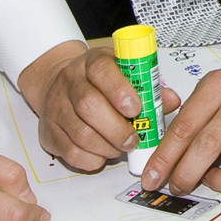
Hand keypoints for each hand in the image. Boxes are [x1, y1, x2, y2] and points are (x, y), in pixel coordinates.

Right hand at [18, 42, 179, 171]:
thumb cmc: (100, 82)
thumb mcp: (124, 74)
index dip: (119, 91)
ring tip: (121, 148)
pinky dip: (91, 158)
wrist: (58, 84)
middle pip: (88, 105)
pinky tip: (103, 154)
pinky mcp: (49, 132)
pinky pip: (69, 152)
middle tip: (133, 140)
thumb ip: (149, 87)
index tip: (135, 109)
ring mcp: (56, 107)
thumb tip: (172, 100)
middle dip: (116, 128)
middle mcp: (70, 82)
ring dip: (106, 146)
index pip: (101, 70)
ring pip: (80, 132)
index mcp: (92, 62)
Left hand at [142, 37, 220, 194]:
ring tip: (213, 177)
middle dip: (187, 175)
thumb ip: (185, 122)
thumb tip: (162, 163)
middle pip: (209, 147)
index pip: (184, 128)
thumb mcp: (205, 92)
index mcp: (219, 86)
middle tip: (178, 186)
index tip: (152, 177)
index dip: (164, 158)